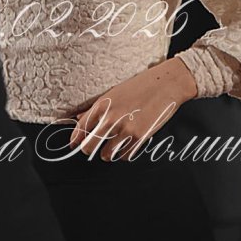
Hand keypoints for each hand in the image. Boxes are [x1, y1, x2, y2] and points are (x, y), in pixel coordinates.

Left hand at [68, 58, 197, 160]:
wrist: (165, 84)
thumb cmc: (140, 85)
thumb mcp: (114, 92)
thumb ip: (97, 108)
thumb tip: (80, 117)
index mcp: (102, 105)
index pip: (81, 128)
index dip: (76, 139)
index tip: (75, 144)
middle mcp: (111, 118)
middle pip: (89, 146)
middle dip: (89, 149)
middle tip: (93, 148)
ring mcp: (125, 129)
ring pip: (106, 154)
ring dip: (108, 153)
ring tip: (111, 148)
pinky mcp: (139, 137)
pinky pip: (125, 155)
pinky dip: (124, 154)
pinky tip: (127, 146)